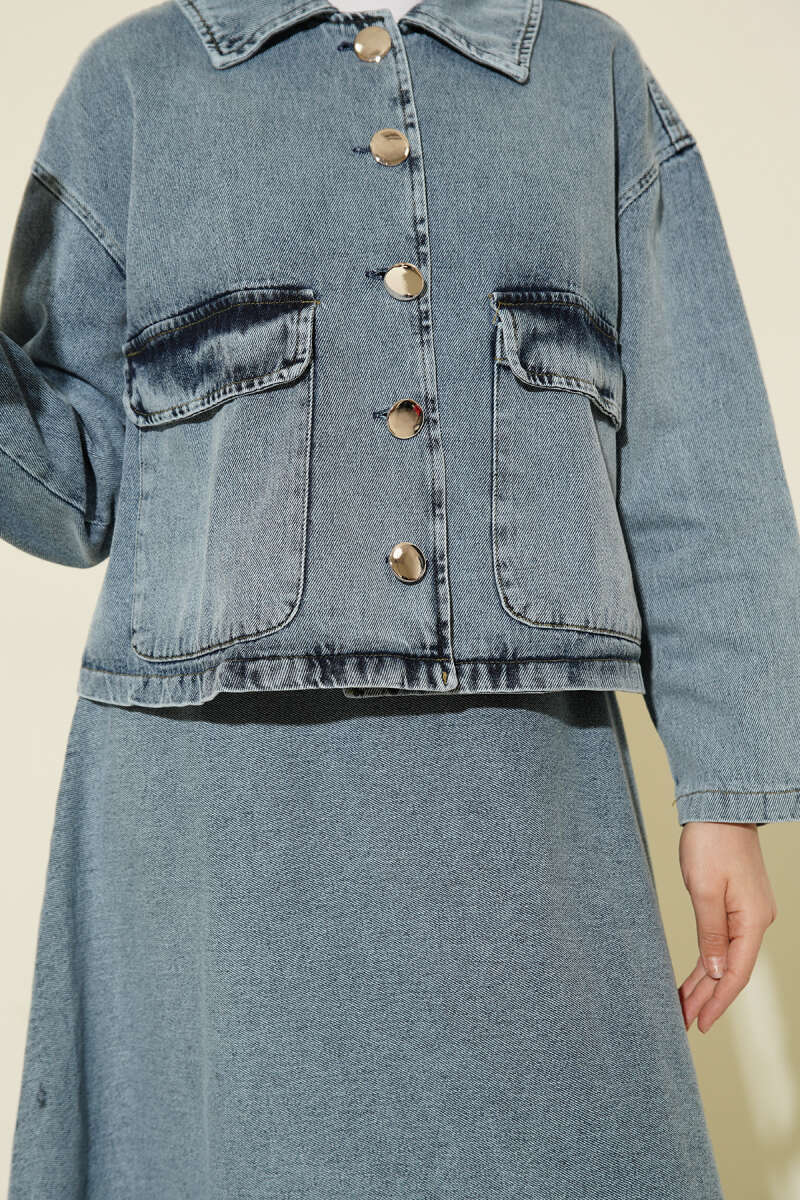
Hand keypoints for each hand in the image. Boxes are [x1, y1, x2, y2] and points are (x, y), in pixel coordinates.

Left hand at [676, 821, 776, 1033]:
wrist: (720, 808)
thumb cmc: (712, 843)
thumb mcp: (704, 889)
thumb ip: (709, 933)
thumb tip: (714, 971)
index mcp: (752, 920)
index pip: (735, 972)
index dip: (718, 1000)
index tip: (700, 1023)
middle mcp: (755, 921)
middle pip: (730, 969)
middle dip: (707, 997)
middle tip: (684, 1022)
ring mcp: (747, 913)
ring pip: (724, 957)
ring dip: (704, 982)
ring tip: (683, 1006)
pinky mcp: (736, 904)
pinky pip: (721, 940)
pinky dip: (707, 959)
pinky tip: (695, 975)